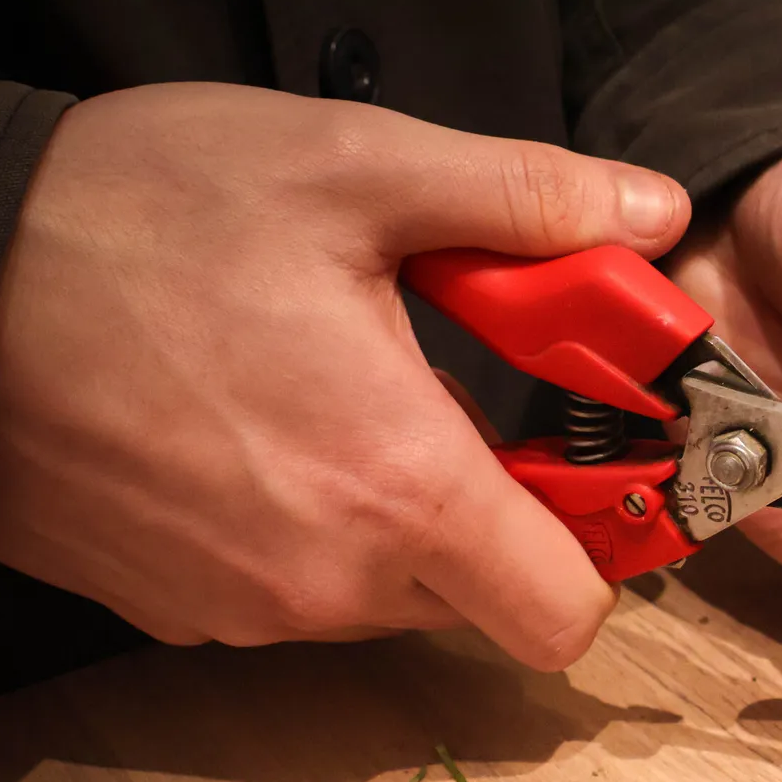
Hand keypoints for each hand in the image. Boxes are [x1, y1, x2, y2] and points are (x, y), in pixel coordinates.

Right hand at [0, 83, 688, 669]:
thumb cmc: (130, 215)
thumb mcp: (351, 168)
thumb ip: (525, 200)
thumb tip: (650, 216)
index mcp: (398, 485)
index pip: (566, 613)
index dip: (598, 546)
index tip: (585, 469)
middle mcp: (326, 576)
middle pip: (483, 596)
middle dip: (493, 511)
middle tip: (449, 398)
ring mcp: (242, 607)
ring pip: (389, 595)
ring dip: (396, 516)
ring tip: (336, 397)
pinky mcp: (176, 608)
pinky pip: (294, 594)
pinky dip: (307, 531)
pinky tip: (258, 433)